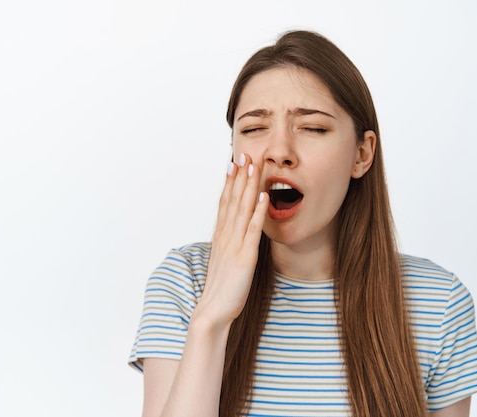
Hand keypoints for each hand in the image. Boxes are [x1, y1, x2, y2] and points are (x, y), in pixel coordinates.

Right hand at [194, 153, 268, 327]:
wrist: (212, 311)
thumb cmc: (221, 289)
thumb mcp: (225, 261)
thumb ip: (230, 245)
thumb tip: (236, 233)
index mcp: (221, 236)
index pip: (225, 202)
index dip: (230, 182)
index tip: (234, 163)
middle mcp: (226, 236)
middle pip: (232, 200)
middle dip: (239, 176)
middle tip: (244, 154)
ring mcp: (234, 244)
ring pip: (242, 209)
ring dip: (248, 186)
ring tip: (254, 166)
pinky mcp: (245, 256)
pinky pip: (253, 230)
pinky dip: (258, 211)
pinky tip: (263, 196)